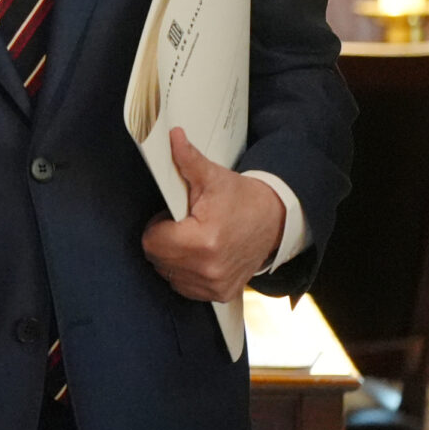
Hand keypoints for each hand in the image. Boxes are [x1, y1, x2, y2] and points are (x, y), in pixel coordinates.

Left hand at [141, 127, 285, 301]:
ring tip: (193, 239)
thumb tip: (172, 135)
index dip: (158, 226)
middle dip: (163, 240)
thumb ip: (187, 160)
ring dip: (173, 257)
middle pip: (158, 258)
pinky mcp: (221, 294)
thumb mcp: (214, 177)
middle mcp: (209, 269)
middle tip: (184, 225)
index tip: (173, 216)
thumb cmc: (242, 199)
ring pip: (168, 273)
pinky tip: (200, 255)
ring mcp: (216, 286)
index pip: (152, 241)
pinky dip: (186, 272)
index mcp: (204, 241)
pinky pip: (184, 287)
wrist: (276, 221)